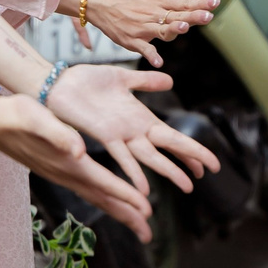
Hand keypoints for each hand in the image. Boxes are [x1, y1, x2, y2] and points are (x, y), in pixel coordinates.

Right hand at [0, 93, 153, 239]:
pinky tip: (113, 203)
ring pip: (96, 198)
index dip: (125, 195)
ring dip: (118, 213)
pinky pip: (88, 191)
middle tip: (148, 234)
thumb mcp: (37, 117)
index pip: (102, 183)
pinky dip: (105, 200)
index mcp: (67, 162)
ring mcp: (61, 175)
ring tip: (139, 228)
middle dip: (127, 216)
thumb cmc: (15, 115)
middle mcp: (66, 174)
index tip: (147, 209)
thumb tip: (78, 151)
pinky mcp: (59, 171)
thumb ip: (59, 134)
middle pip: (102, 200)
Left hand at [44, 62, 220, 192]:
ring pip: (150, 156)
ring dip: (168, 171)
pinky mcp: (104, 134)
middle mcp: (133, 130)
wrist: (59, 83)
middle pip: (168, 146)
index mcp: (140, 117)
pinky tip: (143, 189)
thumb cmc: (87, 81)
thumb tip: (169, 80)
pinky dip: (134, 172)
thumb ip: (146, 83)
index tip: (208, 163)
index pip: (171, 136)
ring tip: (186, 187)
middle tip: (209, 173)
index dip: (190, 148)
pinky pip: (122, 156)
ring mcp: (120, 135)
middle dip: (189, 158)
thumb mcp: (123, 79)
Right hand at [73, 0, 218, 63]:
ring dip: (173, 29)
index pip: (184, 2)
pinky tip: (159, 62)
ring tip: (183, 27)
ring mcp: (143, 28)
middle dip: (193, 16)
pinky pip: (144, 49)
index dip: (200, 3)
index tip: (215, 2)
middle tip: (208, 16)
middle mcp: (153, 14)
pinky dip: (151, 55)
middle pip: (177, 16)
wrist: (100, 1)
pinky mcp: (132, 40)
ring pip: (162, 30)